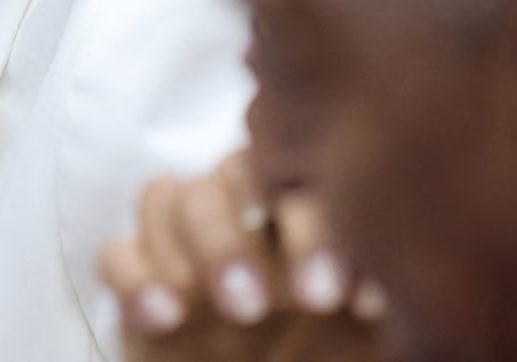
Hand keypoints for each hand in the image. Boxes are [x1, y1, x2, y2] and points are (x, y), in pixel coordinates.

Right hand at [99, 151, 384, 361]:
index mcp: (311, 224)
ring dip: (201, 247)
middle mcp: (249, 221)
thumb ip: (381, 299)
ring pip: (170, 196)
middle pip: (229, 173)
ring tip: (234, 311)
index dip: (321, 225)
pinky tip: (165, 316)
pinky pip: (117, 251)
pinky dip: (135, 276)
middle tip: (271, 303)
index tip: (351, 298)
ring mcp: (188, 248)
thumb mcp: (366, 341)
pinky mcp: (140, 284)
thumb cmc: (329, 360)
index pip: (305, 178)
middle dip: (249, 234)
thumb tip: (399, 289)